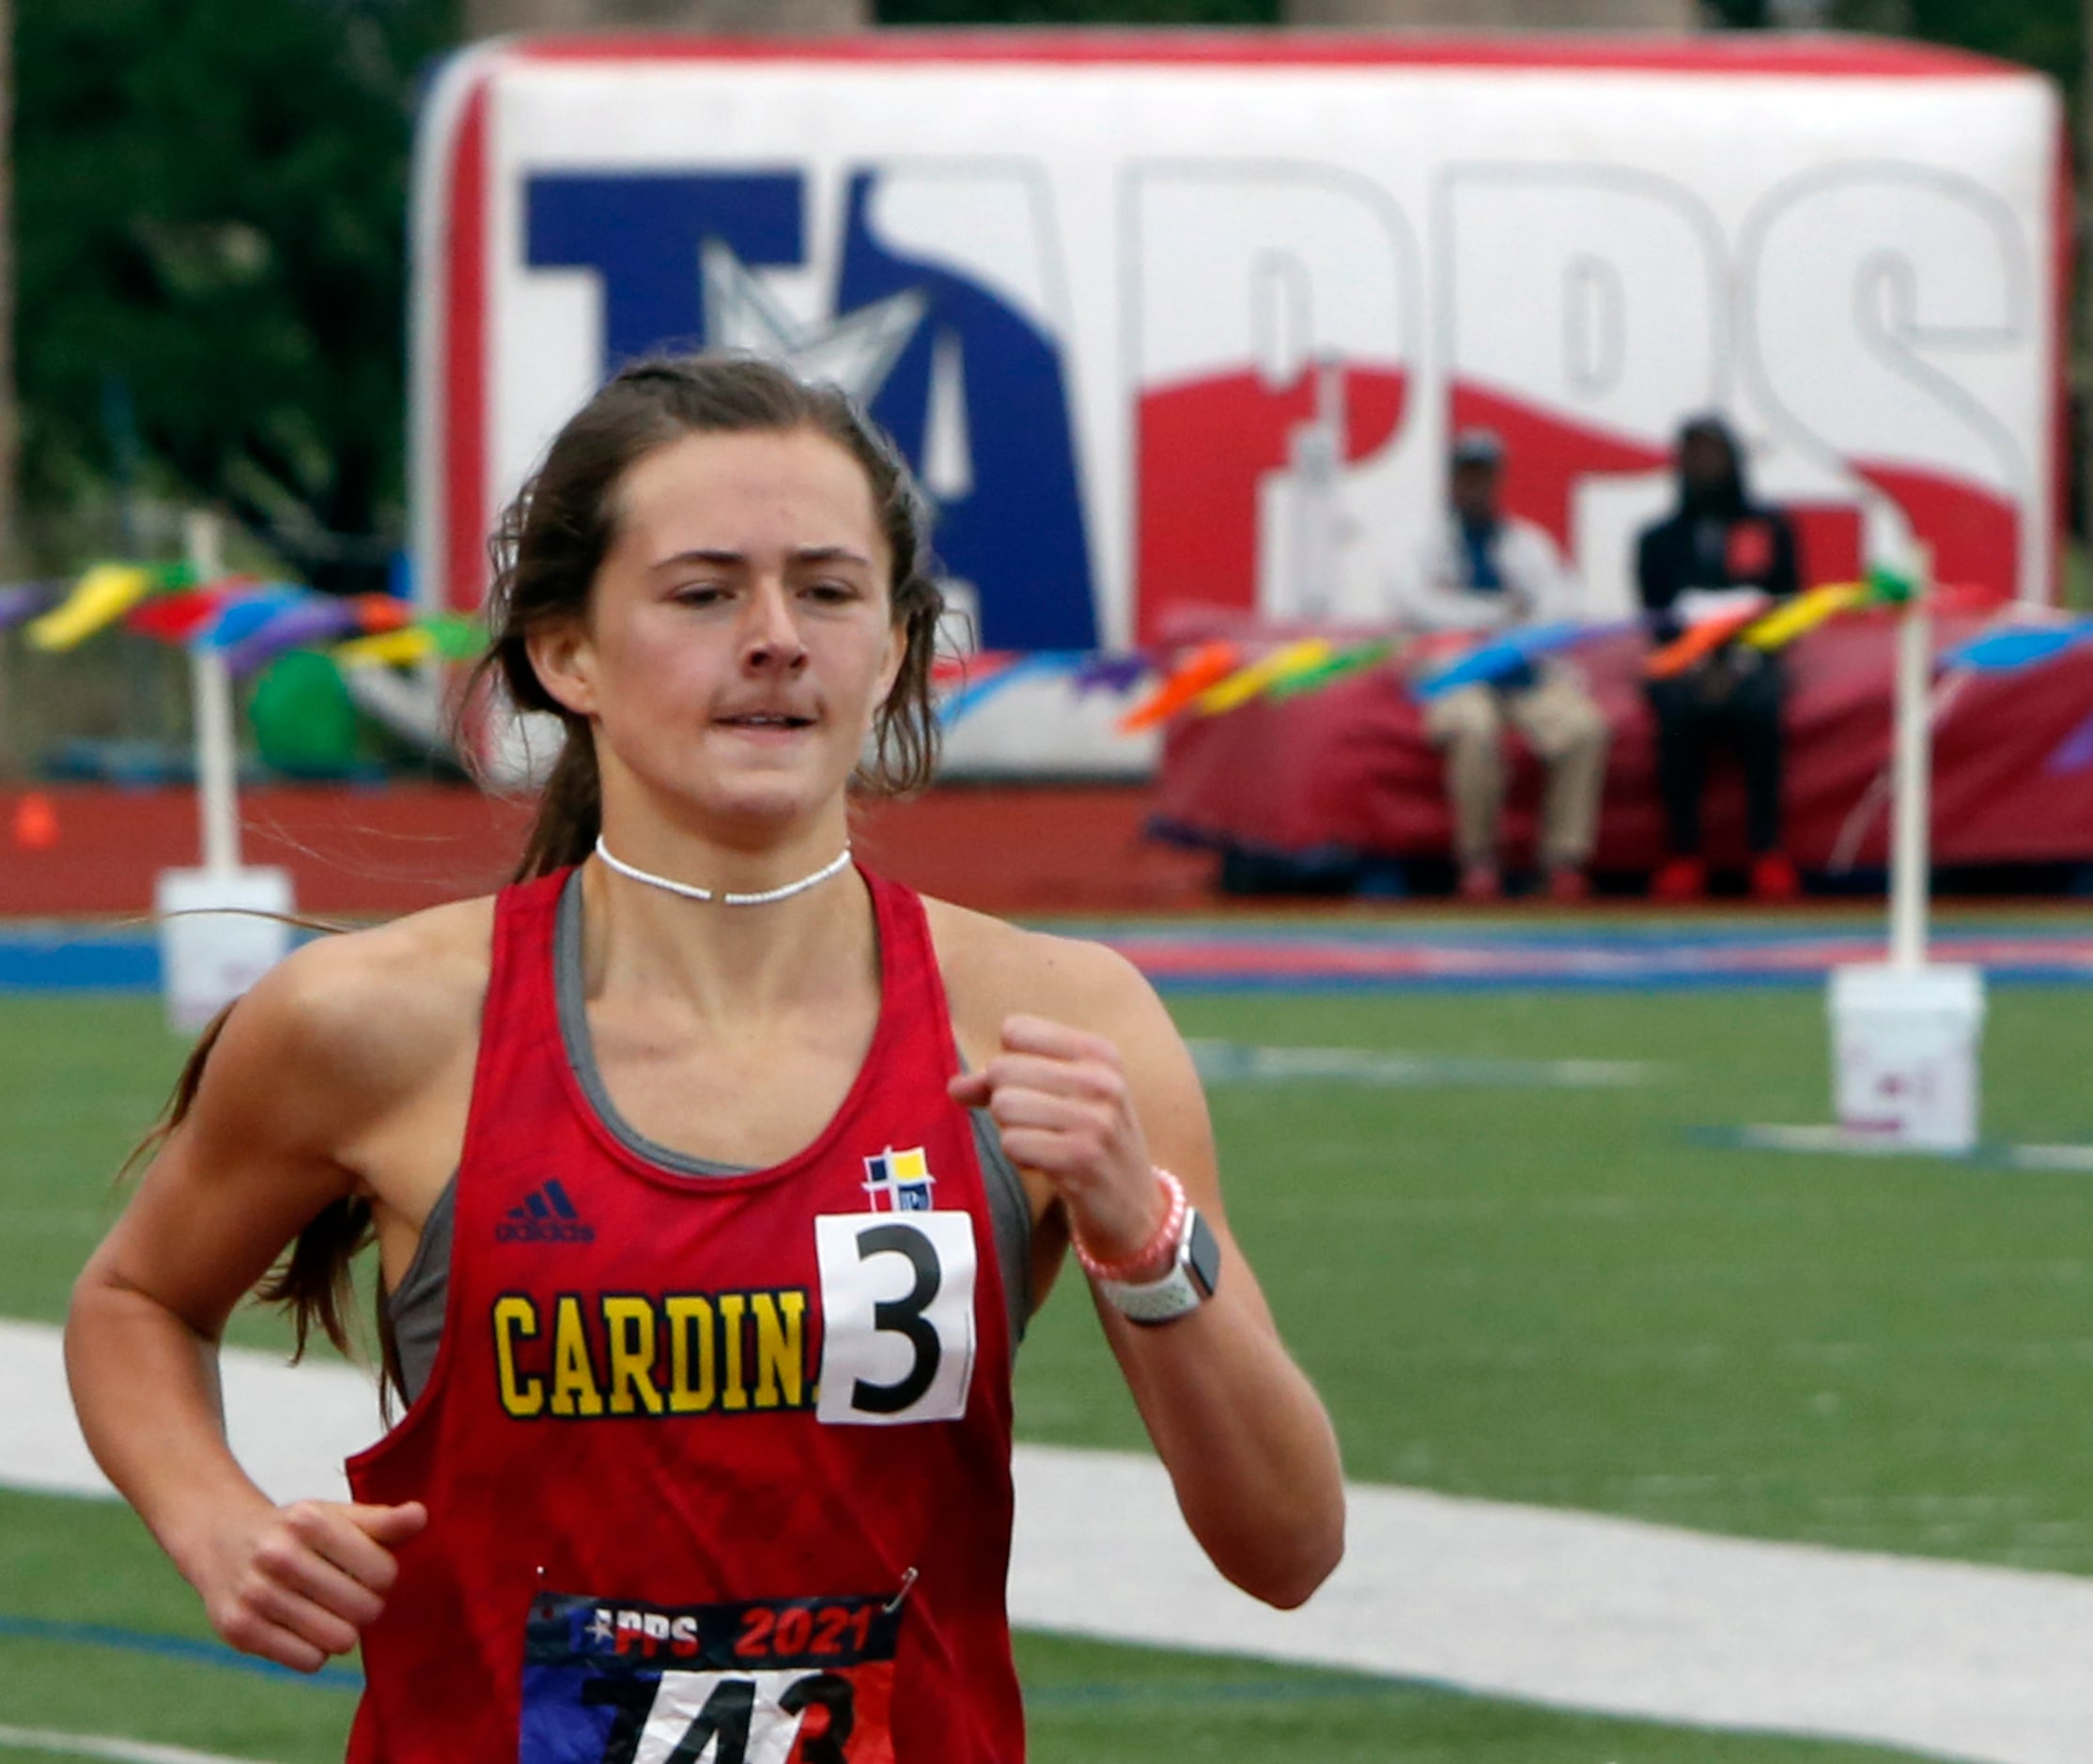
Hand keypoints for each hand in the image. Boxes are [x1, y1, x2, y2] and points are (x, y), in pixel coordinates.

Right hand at [188, 1496, 426, 1671]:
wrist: (220, 1538)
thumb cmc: (294, 1530)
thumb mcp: (336, 1515)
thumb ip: (382, 1521)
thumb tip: (420, 1516)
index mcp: (309, 1520)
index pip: (383, 1572)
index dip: (384, 1577)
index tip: (368, 1571)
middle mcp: (278, 1555)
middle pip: (364, 1609)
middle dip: (366, 1606)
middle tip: (349, 1595)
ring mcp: (255, 1594)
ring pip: (339, 1640)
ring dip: (343, 1631)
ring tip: (328, 1611)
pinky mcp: (239, 1630)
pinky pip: (309, 1661)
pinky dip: (314, 1650)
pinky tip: (301, 1627)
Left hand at [948, 1014, 1167, 1263]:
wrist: (1135, 1207)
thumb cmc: (1090, 1141)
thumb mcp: (1065, 1098)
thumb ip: (1007, 1083)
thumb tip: (954, 1087)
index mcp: (1099, 1053)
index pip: (1015, 1031)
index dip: (1005, 1064)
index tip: (1026, 1090)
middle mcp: (1101, 1080)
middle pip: (1003, 1069)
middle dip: (1003, 1101)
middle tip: (1034, 1125)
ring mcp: (1095, 1120)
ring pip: (1005, 1106)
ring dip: (1012, 1132)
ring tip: (1042, 1144)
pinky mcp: (1081, 1158)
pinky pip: (1013, 1143)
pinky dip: (1019, 1157)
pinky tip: (1045, 1164)